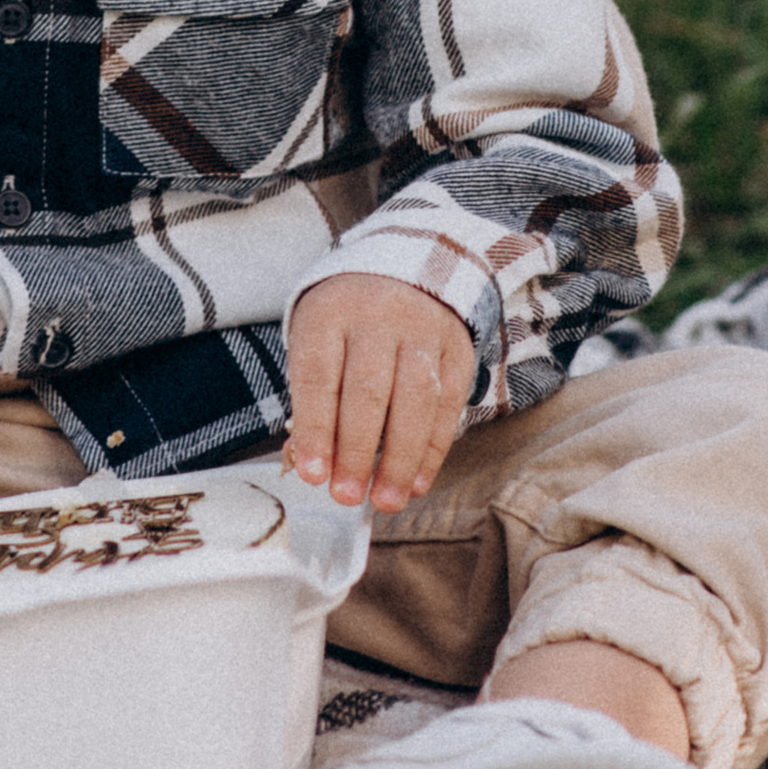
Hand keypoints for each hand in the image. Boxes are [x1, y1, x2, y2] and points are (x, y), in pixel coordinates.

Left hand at [284, 275, 474, 515]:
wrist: (404, 269)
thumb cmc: (347, 320)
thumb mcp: (316, 339)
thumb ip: (311, 399)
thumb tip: (311, 464)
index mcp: (330, 313)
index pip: (319, 376)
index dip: (315, 429)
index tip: (313, 474)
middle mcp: (378, 317)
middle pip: (368, 391)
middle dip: (356, 452)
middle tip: (346, 496)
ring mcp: (423, 330)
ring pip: (414, 400)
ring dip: (400, 459)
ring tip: (385, 500)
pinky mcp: (457, 348)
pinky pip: (448, 404)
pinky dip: (433, 450)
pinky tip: (418, 481)